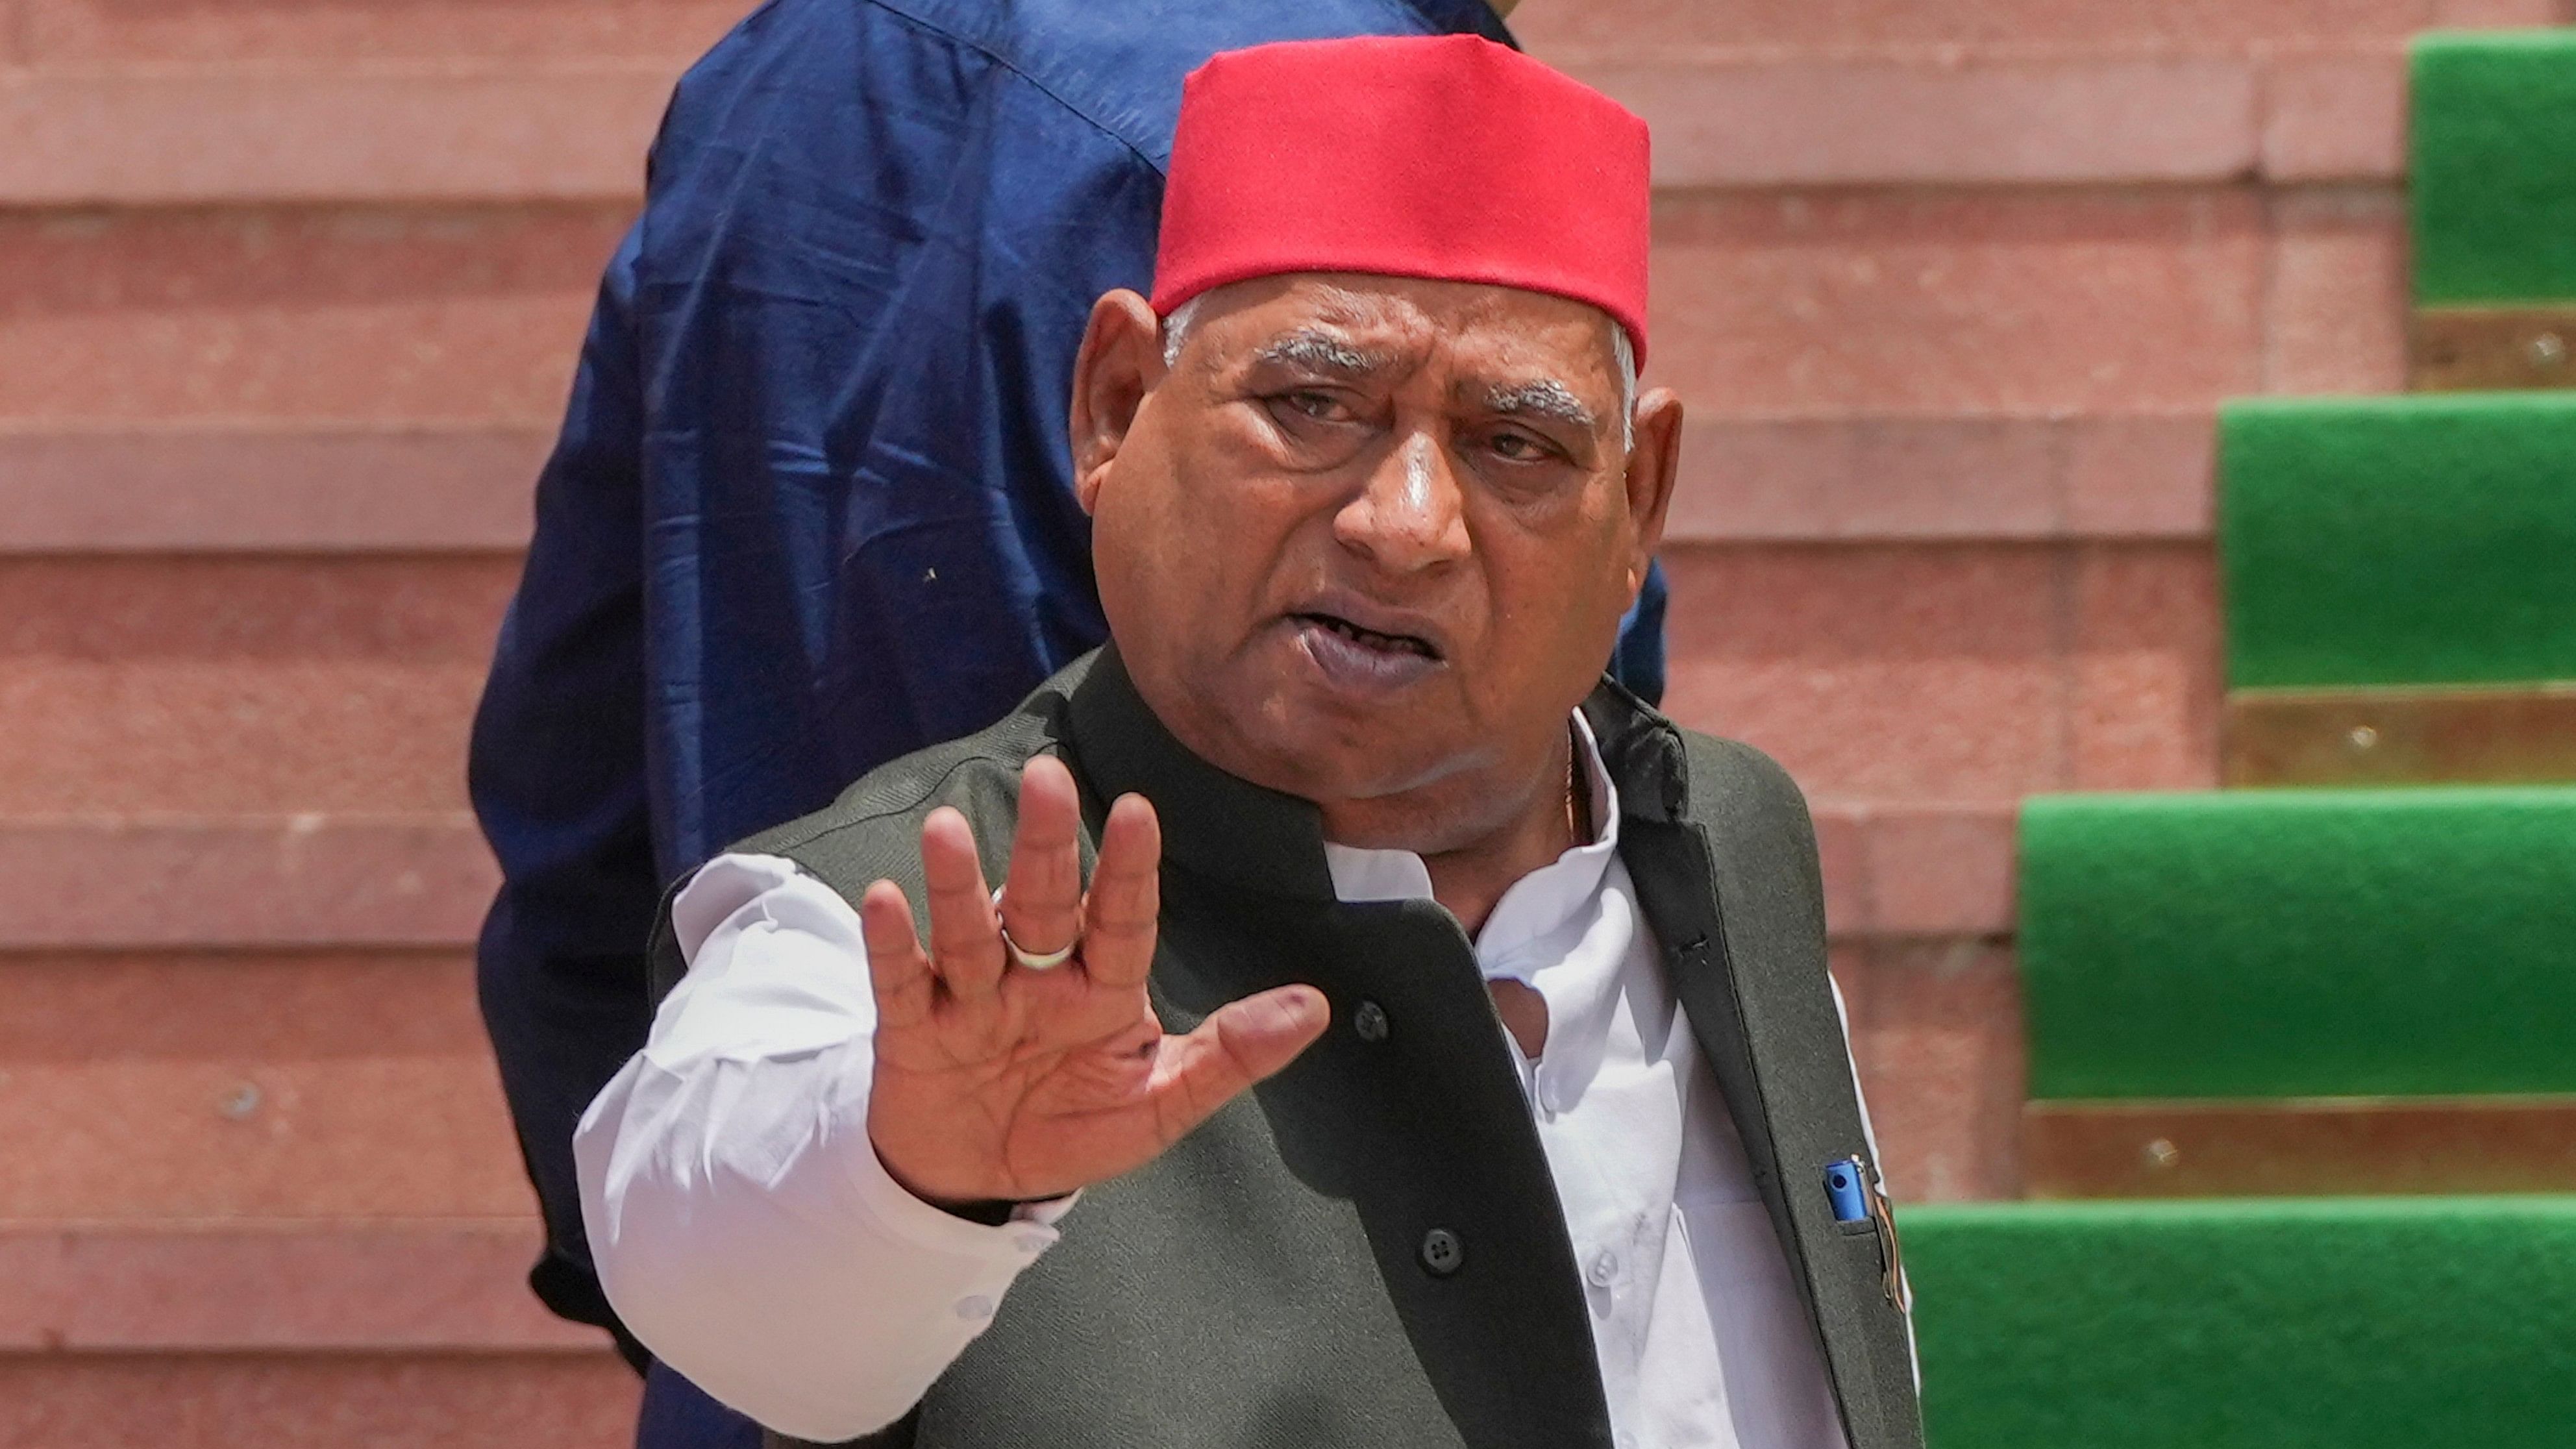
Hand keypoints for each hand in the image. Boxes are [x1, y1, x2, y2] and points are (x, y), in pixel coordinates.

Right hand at [860, 755, 1329, 1209]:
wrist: (980, 1183)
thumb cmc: (1073, 1126)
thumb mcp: (1159, 1104)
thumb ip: (1230, 1055)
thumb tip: (1316, 1007)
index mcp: (1102, 988)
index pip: (1121, 920)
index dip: (1127, 869)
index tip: (1138, 811)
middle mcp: (1036, 977)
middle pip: (1042, 904)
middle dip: (1044, 845)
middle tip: (1047, 776)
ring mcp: (972, 998)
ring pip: (968, 934)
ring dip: (958, 885)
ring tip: (948, 830)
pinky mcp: (914, 1029)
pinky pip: (902, 984)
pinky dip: (892, 945)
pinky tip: (886, 900)